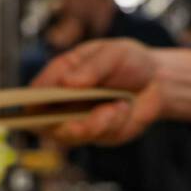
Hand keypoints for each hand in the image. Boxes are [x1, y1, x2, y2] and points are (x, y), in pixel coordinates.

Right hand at [30, 38, 161, 145]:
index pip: (36, 92)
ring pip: (71, 134)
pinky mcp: (100, 134)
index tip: (39, 106)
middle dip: (61, 124)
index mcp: (62, 75)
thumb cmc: (130, 61)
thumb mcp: (113, 54)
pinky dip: (112, 123)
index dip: (32, 101)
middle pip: (45, 122)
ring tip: (116, 107)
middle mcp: (66, 101)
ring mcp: (81, 119)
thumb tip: (68, 82)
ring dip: (93, 124)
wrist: (158, 81)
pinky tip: (124, 108)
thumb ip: (92, 67)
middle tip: (77, 124)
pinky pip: (99, 136)